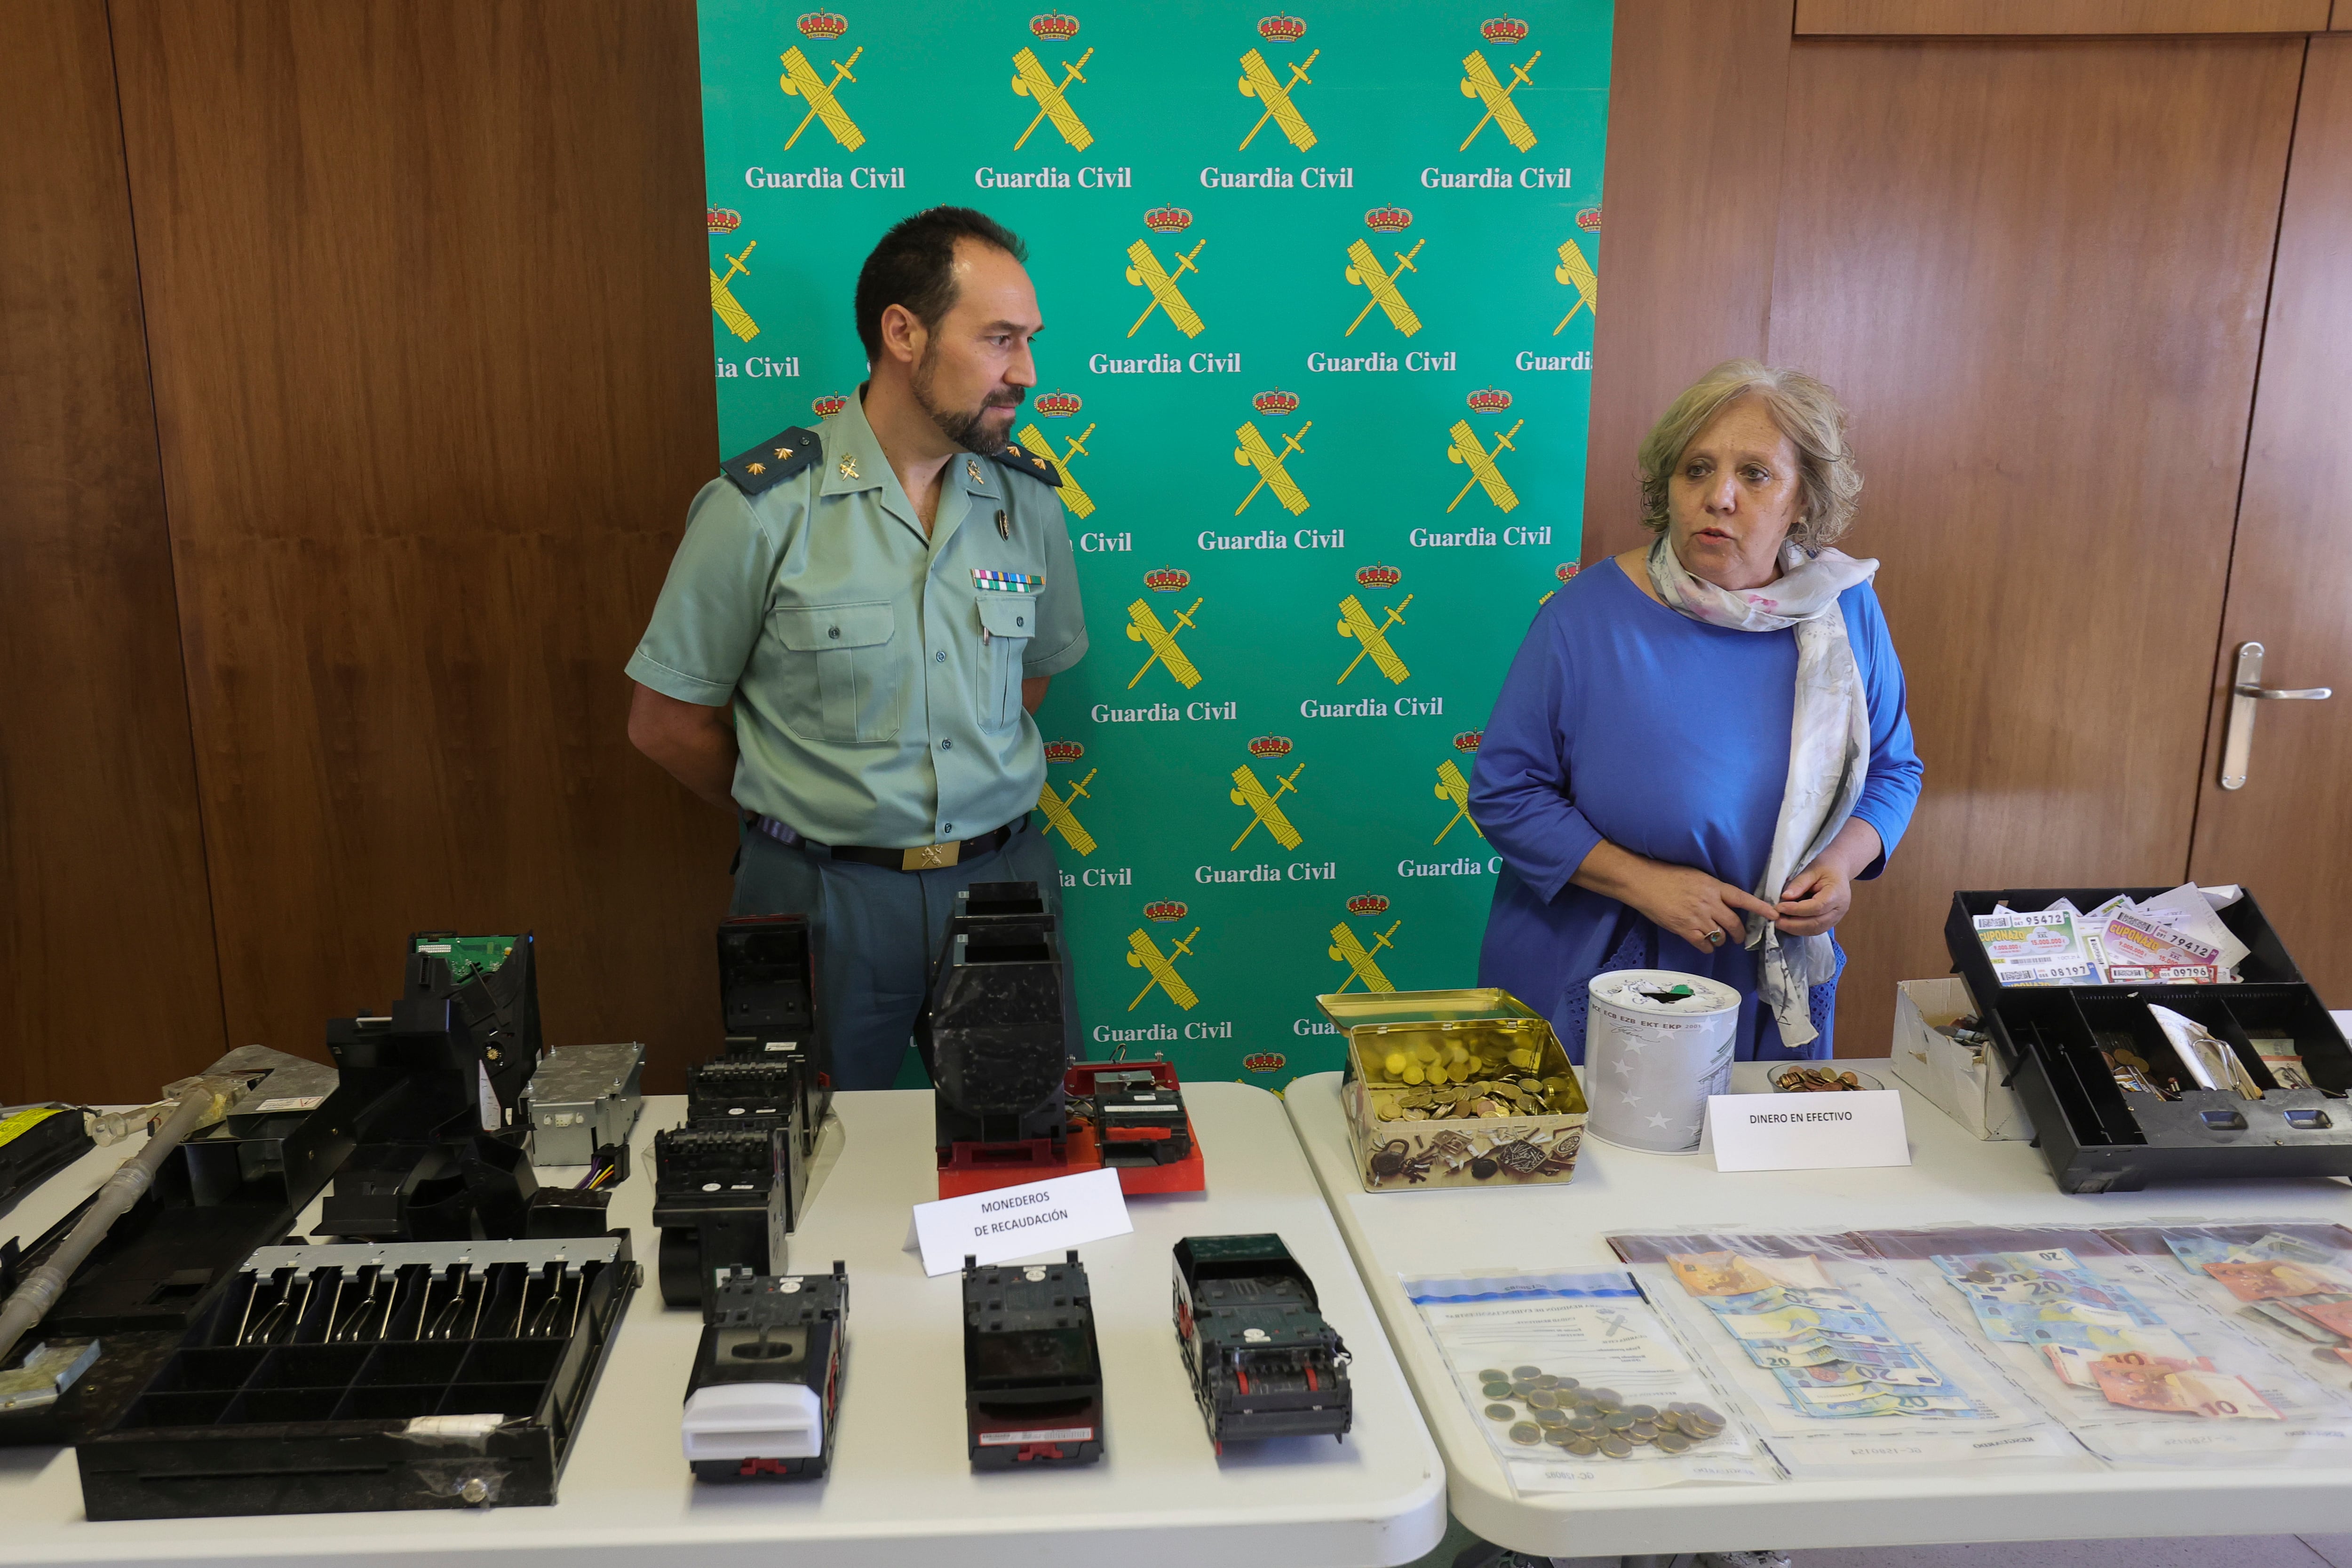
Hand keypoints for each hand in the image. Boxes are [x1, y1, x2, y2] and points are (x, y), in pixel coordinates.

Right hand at [1618, 860, 1781, 956]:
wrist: (1643, 883)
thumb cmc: (1667, 875)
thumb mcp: (1696, 875)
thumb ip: (1712, 889)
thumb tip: (1723, 901)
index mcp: (1713, 887)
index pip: (1743, 898)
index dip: (1760, 908)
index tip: (1774, 915)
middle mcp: (1709, 903)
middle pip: (1734, 923)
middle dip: (1740, 933)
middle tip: (1739, 937)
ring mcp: (1697, 917)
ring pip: (1720, 936)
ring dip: (1722, 940)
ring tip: (1717, 939)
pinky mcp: (1684, 929)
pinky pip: (1704, 944)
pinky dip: (1707, 948)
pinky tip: (1704, 945)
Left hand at [1775, 859, 1852, 936]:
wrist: (1839, 870)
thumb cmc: (1826, 867)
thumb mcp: (1811, 870)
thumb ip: (1799, 884)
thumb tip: (1785, 897)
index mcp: (1837, 893)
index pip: (1816, 907)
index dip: (1796, 909)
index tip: (1779, 907)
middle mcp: (1839, 909)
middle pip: (1817, 923)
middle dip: (1793, 924)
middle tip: (1776, 920)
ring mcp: (1837, 917)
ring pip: (1816, 929)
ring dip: (1796, 929)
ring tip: (1780, 923)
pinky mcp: (1832, 921)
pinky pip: (1816, 929)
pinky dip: (1801, 929)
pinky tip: (1789, 924)